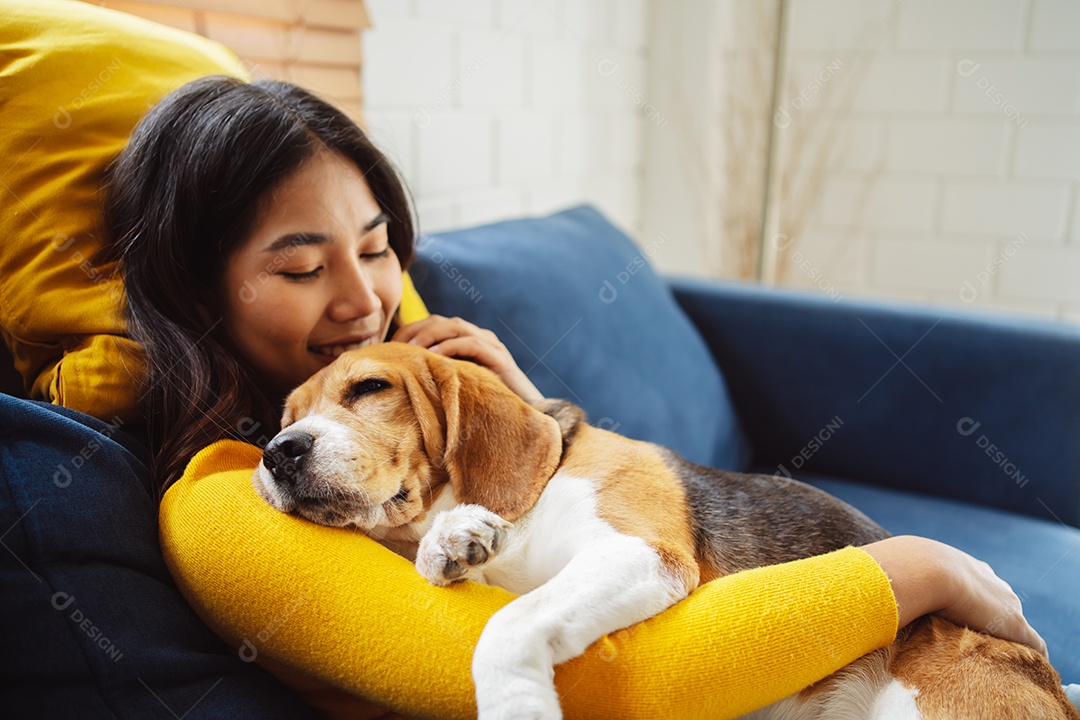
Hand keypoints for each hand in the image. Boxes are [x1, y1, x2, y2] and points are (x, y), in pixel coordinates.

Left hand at [392, 315, 543, 401]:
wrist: (524, 416)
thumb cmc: (483, 407)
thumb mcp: (452, 389)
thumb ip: (434, 378)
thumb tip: (398, 381)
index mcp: (464, 342)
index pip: (431, 324)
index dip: (409, 331)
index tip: (388, 347)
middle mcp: (477, 338)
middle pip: (440, 321)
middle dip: (415, 330)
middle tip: (395, 346)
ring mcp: (490, 346)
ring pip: (455, 327)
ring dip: (430, 335)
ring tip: (411, 349)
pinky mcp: (500, 359)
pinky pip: (473, 344)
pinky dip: (451, 346)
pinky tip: (434, 356)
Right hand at [863, 535, 1047, 658]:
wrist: (920, 568)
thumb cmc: (898, 567)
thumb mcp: (889, 564)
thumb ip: (883, 574)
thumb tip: (854, 582)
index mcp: (960, 564)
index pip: (975, 580)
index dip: (970, 596)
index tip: (960, 609)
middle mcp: (986, 578)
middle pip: (999, 598)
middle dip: (990, 613)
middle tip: (976, 632)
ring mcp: (1002, 600)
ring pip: (1013, 619)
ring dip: (1006, 633)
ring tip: (994, 650)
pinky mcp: (1013, 623)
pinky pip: (1032, 642)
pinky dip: (1030, 651)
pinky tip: (1024, 662)